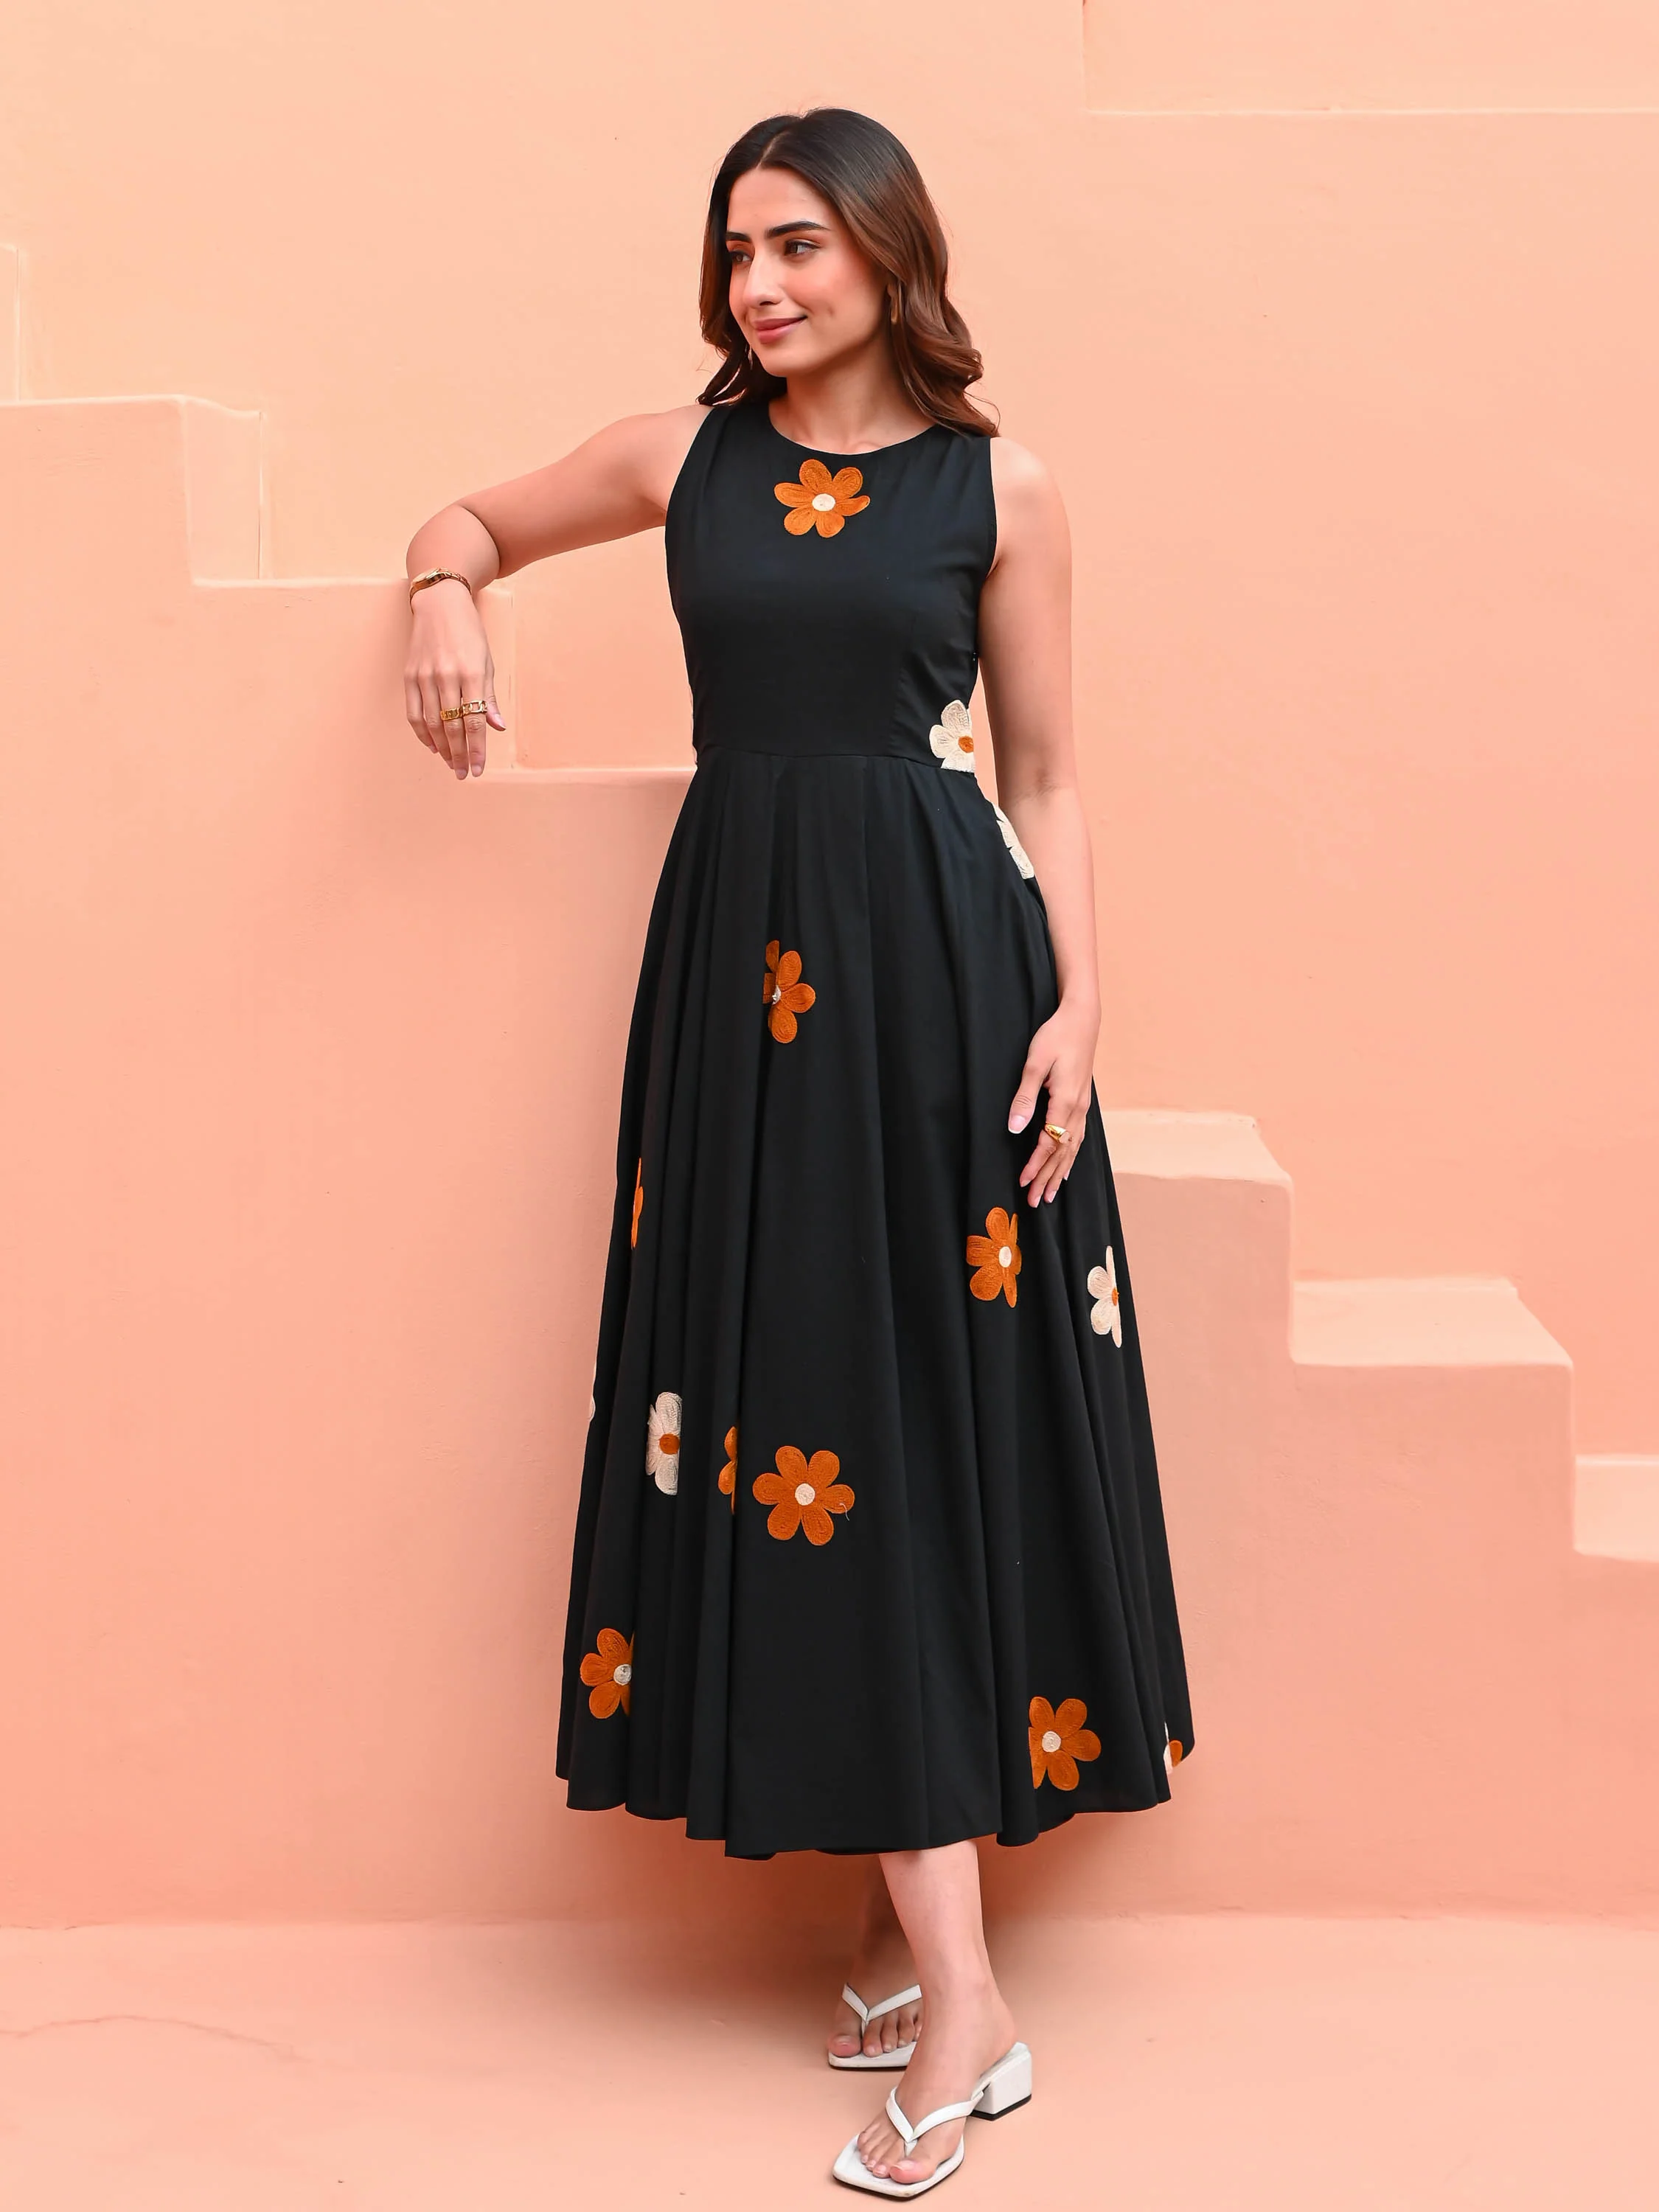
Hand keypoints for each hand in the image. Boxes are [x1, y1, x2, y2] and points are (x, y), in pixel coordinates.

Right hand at [403, 580, 505, 778]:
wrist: (439, 603)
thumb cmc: (469, 633)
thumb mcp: (487, 661)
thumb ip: (489, 697)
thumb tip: (497, 726)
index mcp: (471, 673)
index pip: (474, 722)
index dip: (476, 750)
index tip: (478, 769)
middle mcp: (446, 676)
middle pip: (452, 727)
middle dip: (459, 755)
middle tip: (463, 773)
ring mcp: (424, 676)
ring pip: (432, 723)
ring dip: (441, 748)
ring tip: (450, 763)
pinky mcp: (409, 676)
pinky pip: (414, 713)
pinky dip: (422, 733)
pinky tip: (431, 746)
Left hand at [1008, 998, 1098, 1204]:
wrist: (1081, 1019)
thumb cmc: (1056, 1037)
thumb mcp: (1034, 1064)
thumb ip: (1024, 1098)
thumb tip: (1015, 1129)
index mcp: (1065, 1102)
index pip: (1049, 1143)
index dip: (1035, 1165)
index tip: (1023, 1182)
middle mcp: (1078, 1109)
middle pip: (1063, 1152)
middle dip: (1048, 1178)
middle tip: (1036, 1201)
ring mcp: (1083, 1106)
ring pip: (1073, 1148)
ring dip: (1060, 1172)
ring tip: (1051, 1194)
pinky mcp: (1082, 1102)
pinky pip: (1079, 1137)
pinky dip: (1071, 1157)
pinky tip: (1067, 1167)